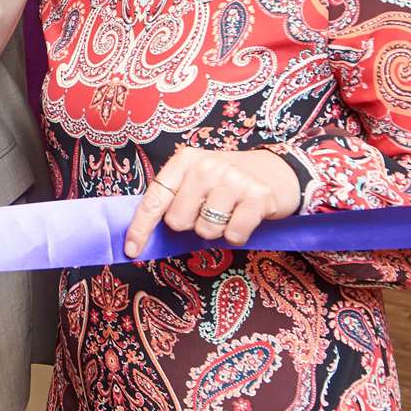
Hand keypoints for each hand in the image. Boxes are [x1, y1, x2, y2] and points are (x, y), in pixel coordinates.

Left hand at [124, 147, 301, 256]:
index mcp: (184, 161)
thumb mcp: (196, 179)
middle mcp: (206, 166)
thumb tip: (142, 234)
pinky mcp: (258, 197)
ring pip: (205, 230)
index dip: (140, 227)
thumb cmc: (228, 181)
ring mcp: (233, 180)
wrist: (279, 171)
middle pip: (177, 221)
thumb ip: (173, 198)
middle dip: (190, 224)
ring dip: (216, 230)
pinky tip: (245, 217)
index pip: (154, 199)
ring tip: (229, 212)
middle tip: (208, 211)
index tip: (131, 249)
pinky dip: (237, 235)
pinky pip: (233, 235)